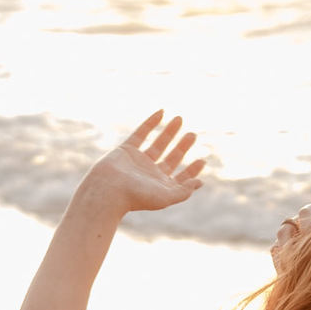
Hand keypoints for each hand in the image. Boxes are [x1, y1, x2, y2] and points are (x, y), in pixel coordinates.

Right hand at [76, 111, 205, 213]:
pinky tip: (162, 112)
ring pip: (158, 143)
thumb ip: (184, 191)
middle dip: (182, 146)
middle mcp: (151, 174)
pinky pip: (141, 133)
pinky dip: (151, 122)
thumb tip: (200, 182)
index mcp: (161, 187)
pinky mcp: (127, 150)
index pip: (181, 178)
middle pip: (171, 157)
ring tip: (180, 118)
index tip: (203, 160)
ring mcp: (139, 161)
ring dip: (169, 132)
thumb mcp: (166, 197)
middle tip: (193, 134)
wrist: (108, 190)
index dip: (192, 170)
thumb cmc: (137, 197)